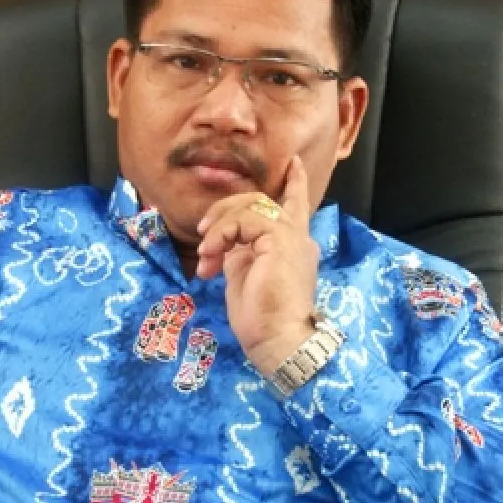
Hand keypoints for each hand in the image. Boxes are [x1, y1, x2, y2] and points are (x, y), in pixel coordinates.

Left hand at [196, 156, 320, 374]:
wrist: (278, 339)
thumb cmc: (262, 320)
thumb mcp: (245, 279)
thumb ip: (240, 255)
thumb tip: (225, 246)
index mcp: (294, 248)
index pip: (296, 207)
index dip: (295, 184)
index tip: (293, 163)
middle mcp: (298, 238)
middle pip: (263, 201)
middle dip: (228, 208)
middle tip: (204, 231)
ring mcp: (291, 237)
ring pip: (251, 206)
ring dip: (219, 226)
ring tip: (205, 252)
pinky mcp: (279, 238)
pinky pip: (243, 220)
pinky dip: (221, 234)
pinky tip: (211, 254)